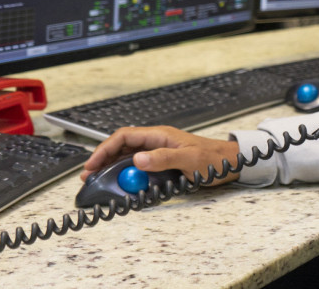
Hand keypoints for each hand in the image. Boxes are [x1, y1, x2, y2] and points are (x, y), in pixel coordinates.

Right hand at [80, 125, 241, 185]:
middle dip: (102, 159)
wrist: (229, 163)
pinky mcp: (161, 164)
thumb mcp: (188, 158)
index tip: (93, 164)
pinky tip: (119, 184)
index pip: (124, 136)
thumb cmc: (212, 157)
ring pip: (127, 157)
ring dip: (111, 168)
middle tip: (88, 176)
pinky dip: (126, 174)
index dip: (105, 149)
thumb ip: (163, 158)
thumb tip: (137, 159)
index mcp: (159, 135)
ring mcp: (158, 153)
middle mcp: (156, 142)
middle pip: (121, 147)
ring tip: (98, 180)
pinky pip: (138, 167)